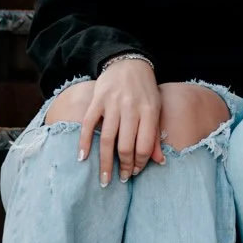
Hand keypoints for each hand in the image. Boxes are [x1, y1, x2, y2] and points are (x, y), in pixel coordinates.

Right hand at [74, 55, 162, 182]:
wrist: (128, 63)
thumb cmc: (145, 90)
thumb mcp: (156, 109)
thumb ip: (155, 135)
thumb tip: (160, 162)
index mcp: (149, 112)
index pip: (144, 145)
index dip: (140, 162)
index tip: (135, 172)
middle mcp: (131, 108)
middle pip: (126, 145)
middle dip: (124, 166)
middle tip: (121, 179)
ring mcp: (112, 104)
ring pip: (107, 139)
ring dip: (105, 162)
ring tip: (104, 178)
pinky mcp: (97, 100)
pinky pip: (88, 124)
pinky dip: (84, 142)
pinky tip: (83, 157)